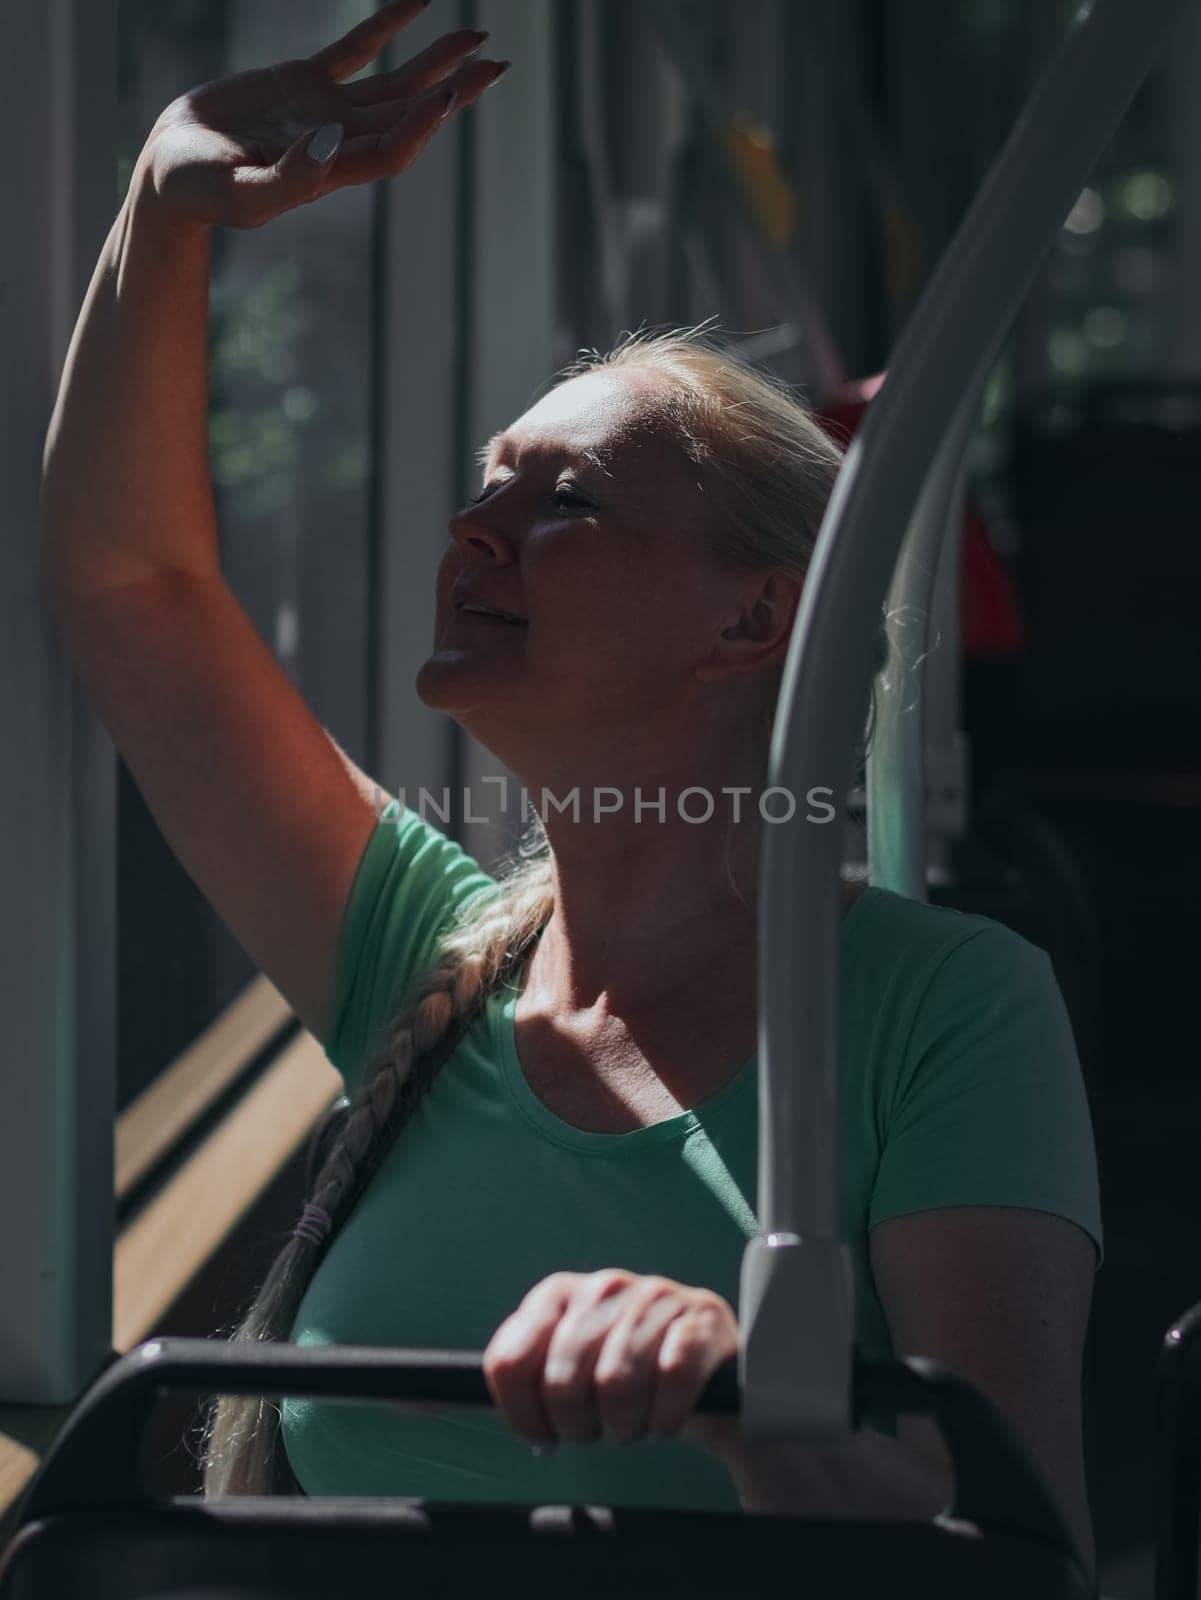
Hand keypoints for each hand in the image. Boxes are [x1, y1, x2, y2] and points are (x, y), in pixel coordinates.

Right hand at [134, 0, 507, 230]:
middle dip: (454, 89)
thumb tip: (332, 141)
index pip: (392, 147)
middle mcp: (341, 141)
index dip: (422, 124)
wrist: (170, 172)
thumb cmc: (201, 192)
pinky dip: (385, 24)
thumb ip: (289, 178)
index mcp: (332, 171)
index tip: (449, 95)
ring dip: (434, 60)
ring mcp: (327, 111)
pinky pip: (355, 48)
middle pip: (411, 113)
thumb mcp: (242, 194)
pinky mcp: (305, 83)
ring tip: (475, 36)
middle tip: (497, 67)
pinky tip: (417, 2)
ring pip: (393, 82)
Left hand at [482, 1269, 738, 1448]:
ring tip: (633, 1426)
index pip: (510, 1360)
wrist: (705, 1364)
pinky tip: (667, 1417)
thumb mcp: (564, 1364)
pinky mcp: (699, 1318)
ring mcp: (654, 1297)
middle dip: (577, 1425)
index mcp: (557, 1294)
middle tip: (595, 1431)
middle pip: (561, 1380)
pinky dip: (667, 1417)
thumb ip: (512, 1378)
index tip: (541, 1435)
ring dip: (624, 1427)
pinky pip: (672, 1381)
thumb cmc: (621, 1371)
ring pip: (616, 1383)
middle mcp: (602, 1287)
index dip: (520, 1414)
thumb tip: (417, 1402)